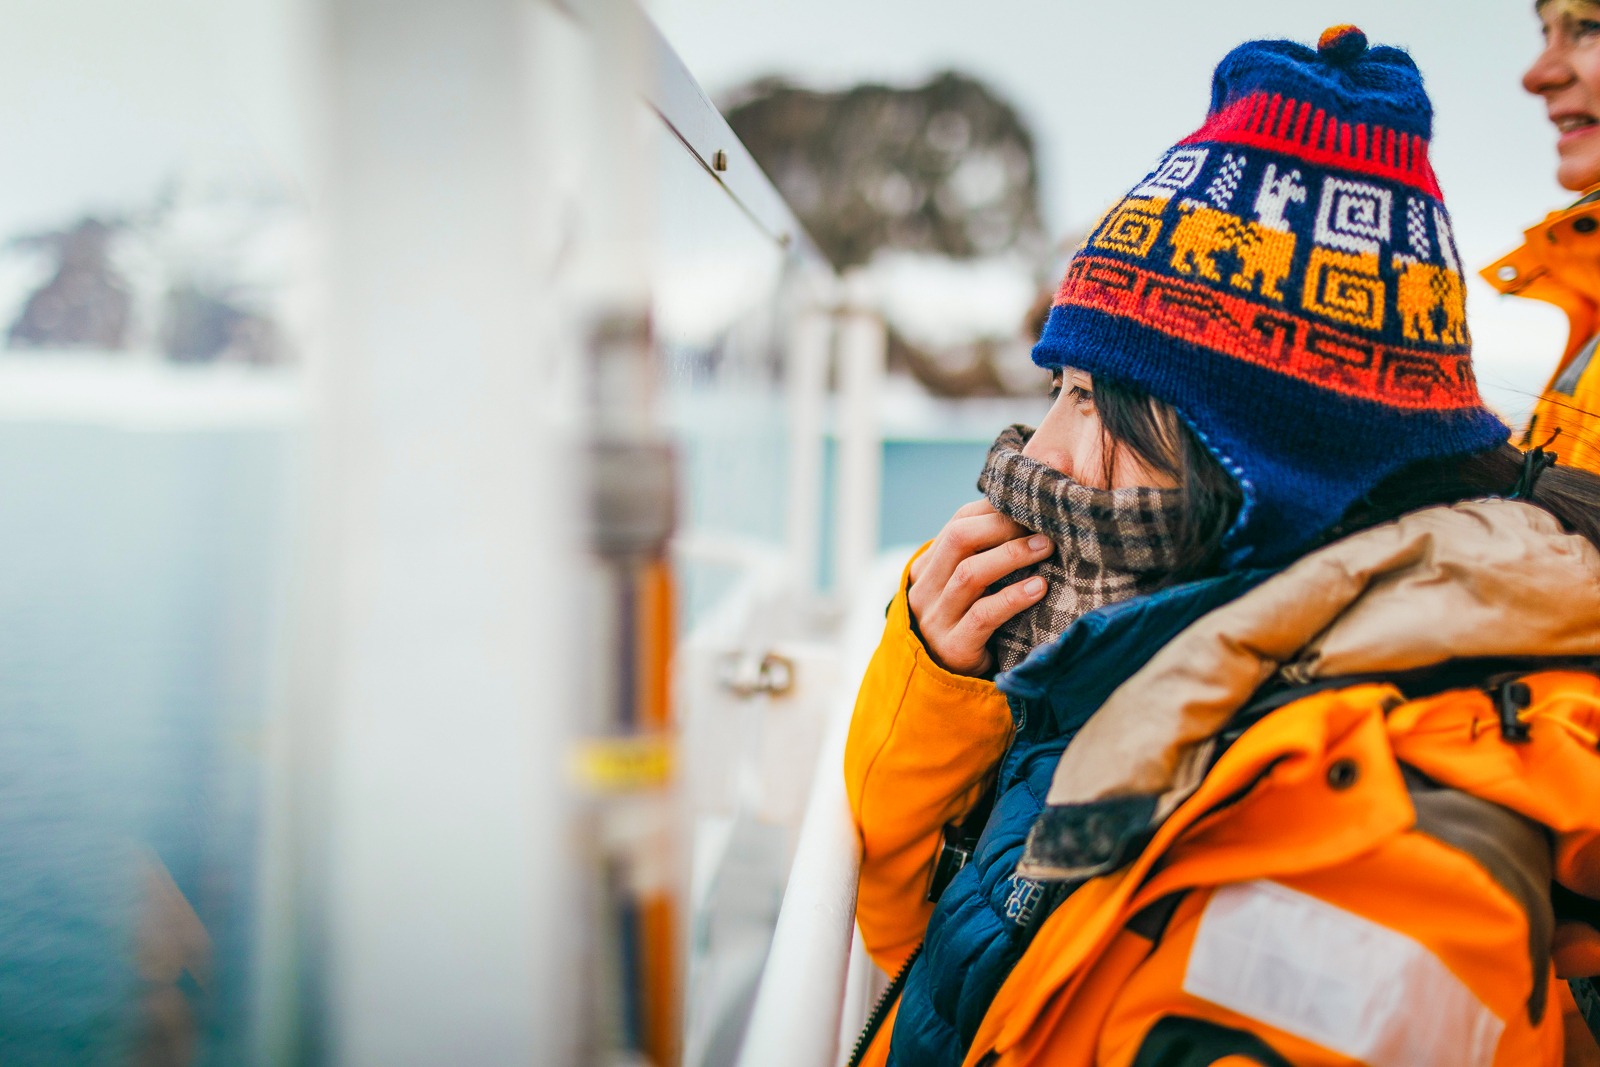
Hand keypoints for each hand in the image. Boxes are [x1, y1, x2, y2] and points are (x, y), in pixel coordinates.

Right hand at [906, 500, 1052, 675]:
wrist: (949, 685)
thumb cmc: (968, 626)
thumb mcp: (967, 590)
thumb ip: (982, 556)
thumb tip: (1028, 516)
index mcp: (927, 567)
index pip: (957, 523)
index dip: (994, 509)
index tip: (1031, 504)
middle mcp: (925, 589)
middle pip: (959, 540)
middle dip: (1003, 525)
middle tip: (1041, 523)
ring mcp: (936, 619)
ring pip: (970, 574)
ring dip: (1013, 555)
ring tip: (1047, 547)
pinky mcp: (954, 647)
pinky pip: (984, 615)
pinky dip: (1014, 597)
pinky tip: (1039, 587)